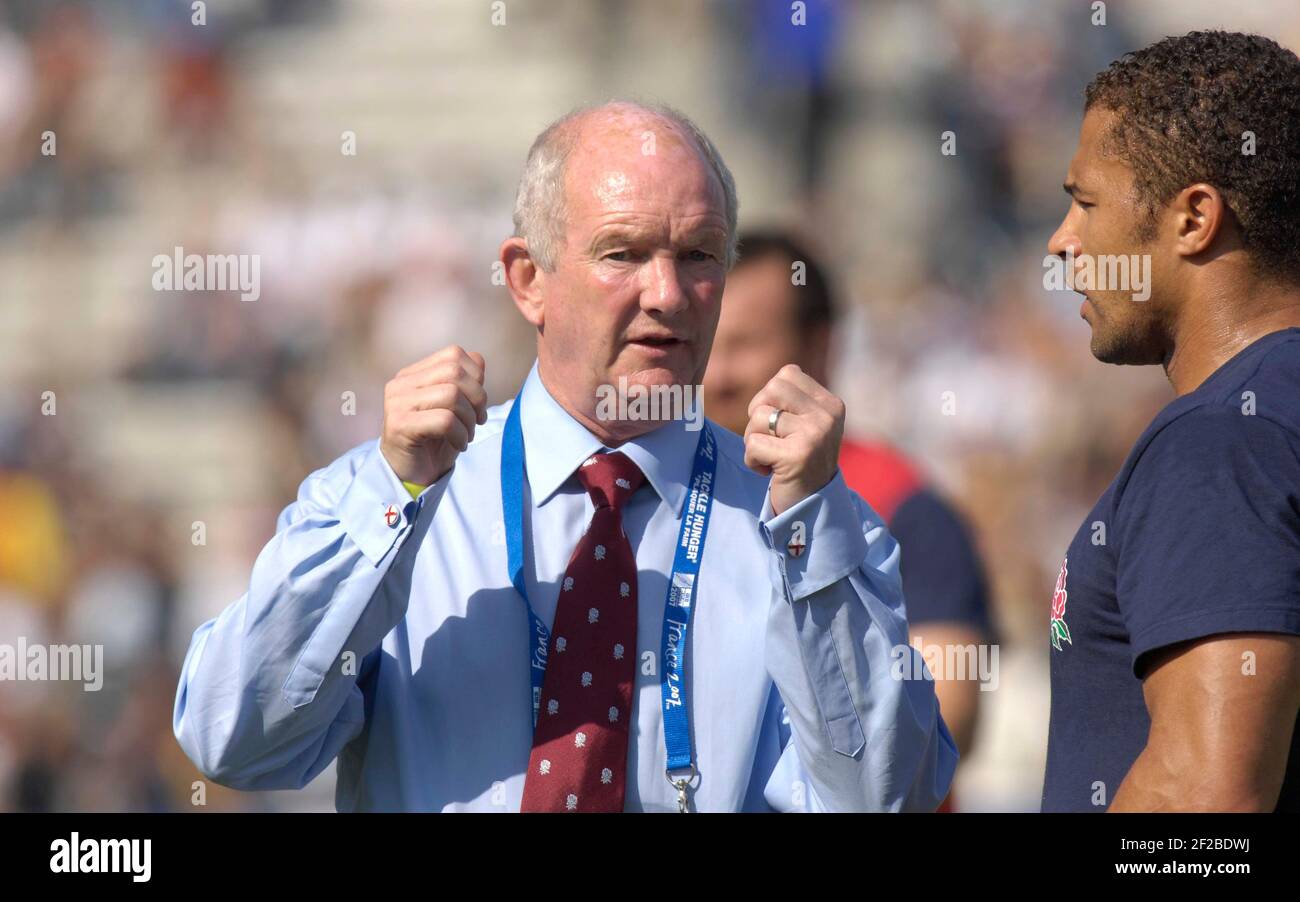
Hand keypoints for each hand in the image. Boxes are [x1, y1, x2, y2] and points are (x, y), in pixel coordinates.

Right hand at [380, 345, 487, 485]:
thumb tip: (479, 360)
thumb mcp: (456, 408)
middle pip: (454, 371)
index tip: (478, 404)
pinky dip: (460, 434)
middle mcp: (401, 384)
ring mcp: (397, 403)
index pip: (453, 354)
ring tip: (467, 435)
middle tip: (478, 421)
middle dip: (477, 398)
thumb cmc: (435, 441)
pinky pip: (444, 420)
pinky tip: (459, 444)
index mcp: (413, 374)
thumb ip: (465, 382)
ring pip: (451, 394)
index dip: (476, 377)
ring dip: (469, 419)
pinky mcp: (400, 425)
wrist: (411, 474)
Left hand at [743, 364, 844, 516]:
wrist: (811, 507)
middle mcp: (827, 416)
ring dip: (753, 440)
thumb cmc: (800, 462)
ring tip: (770, 458)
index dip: (771, 397)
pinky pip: (754, 444)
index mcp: (831, 404)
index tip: (780, 424)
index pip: (787, 374)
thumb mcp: (805, 425)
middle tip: (769, 439)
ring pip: (758, 417)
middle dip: (758, 414)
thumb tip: (776, 378)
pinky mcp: (797, 456)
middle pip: (770, 389)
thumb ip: (793, 400)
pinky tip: (769, 472)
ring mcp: (815, 434)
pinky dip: (752, 461)